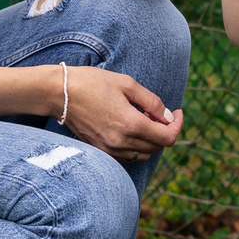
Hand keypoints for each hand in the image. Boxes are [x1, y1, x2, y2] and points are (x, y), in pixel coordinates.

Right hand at [60, 66, 183, 163]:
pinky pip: (128, 156)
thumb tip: (169, 117)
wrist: (60, 93)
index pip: (167, 137)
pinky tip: (129, 128)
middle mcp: (121, 142)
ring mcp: (110, 149)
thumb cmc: (93, 83)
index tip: (178, 112)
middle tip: (157, 111)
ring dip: (150, 139)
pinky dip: (136, 145)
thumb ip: (152, 102)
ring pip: (144, 153)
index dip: (178, 125)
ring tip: (143, 118)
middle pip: (158, 147)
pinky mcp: (101, 151)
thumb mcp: (127, 84)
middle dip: (164, 129)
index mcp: (131, 125)